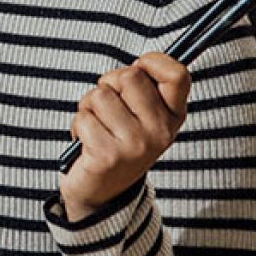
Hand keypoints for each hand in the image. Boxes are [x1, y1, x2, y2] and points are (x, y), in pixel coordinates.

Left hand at [59, 52, 190, 222]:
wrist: (102, 194)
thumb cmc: (117, 142)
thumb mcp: (142, 116)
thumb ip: (145, 88)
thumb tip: (142, 62)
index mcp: (173, 117)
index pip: (178, 74)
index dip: (153, 62)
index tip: (139, 69)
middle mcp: (160, 132)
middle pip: (129, 76)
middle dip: (108, 85)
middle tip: (108, 109)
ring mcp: (136, 145)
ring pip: (100, 95)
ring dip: (89, 107)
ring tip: (96, 128)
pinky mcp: (108, 156)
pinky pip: (82, 117)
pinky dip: (77, 126)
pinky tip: (86, 144)